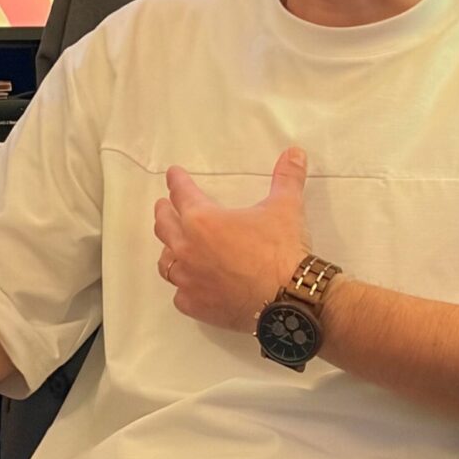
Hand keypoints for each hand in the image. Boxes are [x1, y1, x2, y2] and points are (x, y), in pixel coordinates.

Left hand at [152, 148, 312, 332]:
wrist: (288, 299)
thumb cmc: (281, 249)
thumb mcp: (286, 207)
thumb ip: (287, 177)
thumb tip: (295, 152)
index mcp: (202, 220)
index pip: (181, 194)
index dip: (177, 181)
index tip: (173, 175)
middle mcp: (187, 248)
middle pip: (163, 226)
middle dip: (164, 212)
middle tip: (164, 206)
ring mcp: (189, 280)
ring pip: (166, 262)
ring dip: (169, 250)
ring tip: (173, 246)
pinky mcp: (197, 306)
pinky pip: (180, 295)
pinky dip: (184, 288)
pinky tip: (191, 286)